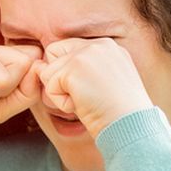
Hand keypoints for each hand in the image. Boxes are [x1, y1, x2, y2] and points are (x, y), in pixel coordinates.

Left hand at [35, 38, 153, 137]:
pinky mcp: (74, 68)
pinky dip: (62, 103)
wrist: (131, 126)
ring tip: (87, 102)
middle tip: (85, 98)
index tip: (89, 92)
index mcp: (108, 47)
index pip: (67, 50)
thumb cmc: (117, 115)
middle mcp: (98, 44)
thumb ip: (75, 71)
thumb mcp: (100, 86)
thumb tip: (39, 67)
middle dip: (59, 80)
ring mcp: (86, 53)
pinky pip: (50, 87)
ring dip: (61, 95)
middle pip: (53, 55)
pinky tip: (83, 106)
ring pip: (49, 73)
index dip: (67, 74)